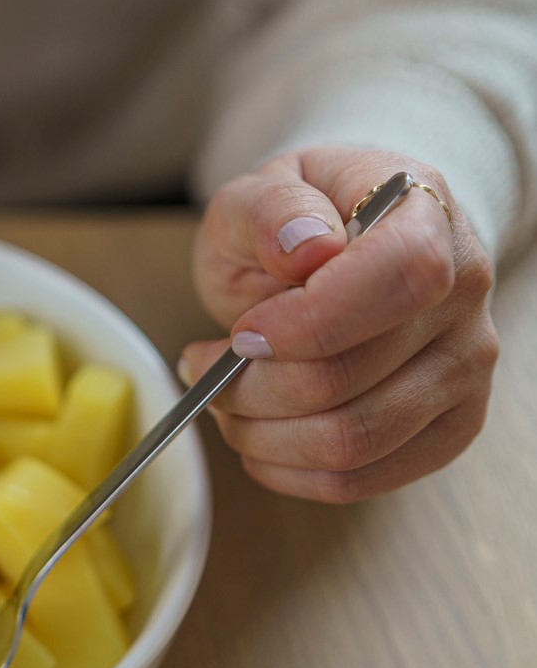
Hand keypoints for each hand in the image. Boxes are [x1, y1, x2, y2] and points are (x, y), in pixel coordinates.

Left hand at [181, 148, 497, 502]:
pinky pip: (362, 478)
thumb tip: (305, 244)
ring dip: (260, 433)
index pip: (402, 276)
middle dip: (251, 385)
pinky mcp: (448, 426)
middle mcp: (465, 293)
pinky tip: (256, 434)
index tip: (243, 335)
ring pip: (353, 440)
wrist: (338, 246)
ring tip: (223, 399)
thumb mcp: (262, 189)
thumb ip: (273, 206)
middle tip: (203, 364)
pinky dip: (287, 470)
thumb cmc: (296, 221)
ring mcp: (465, 366)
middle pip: (354, 376)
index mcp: (427, 215)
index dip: (312, 321)